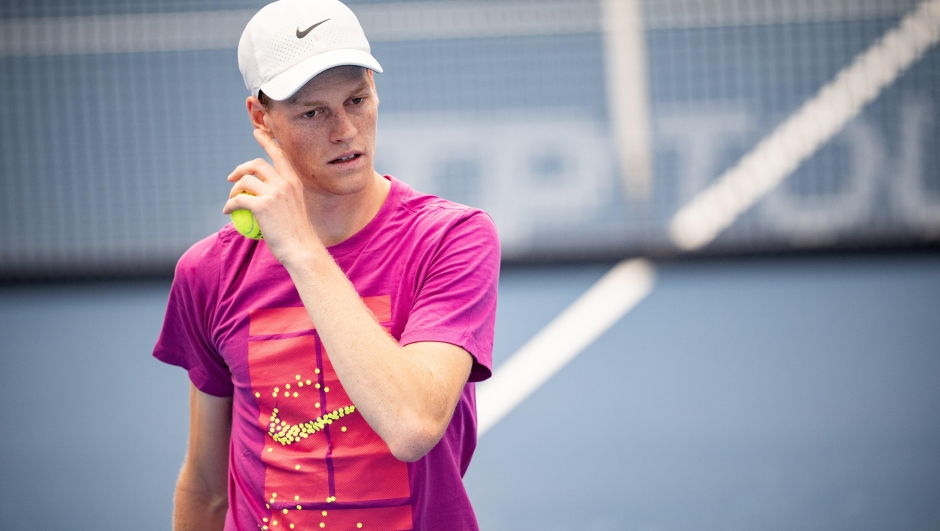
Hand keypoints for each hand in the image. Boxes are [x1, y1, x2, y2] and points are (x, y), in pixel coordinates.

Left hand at [223, 129, 320, 264]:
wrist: (301, 249)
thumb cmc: (298, 235)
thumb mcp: (295, 210)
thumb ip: (283, 198)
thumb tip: (268, 195)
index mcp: (294, 182)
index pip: (279, 155)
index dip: (267, 142)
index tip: (258, 132)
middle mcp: (285, 183)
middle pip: (257, 164)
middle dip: (241, 167)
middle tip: (232, 178)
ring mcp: (274, 193)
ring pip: (245, 180)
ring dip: (233, 189)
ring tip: (231, 200)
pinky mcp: (262, 205)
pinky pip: (238, 199)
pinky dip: (229, 204)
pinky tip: (227, 211)